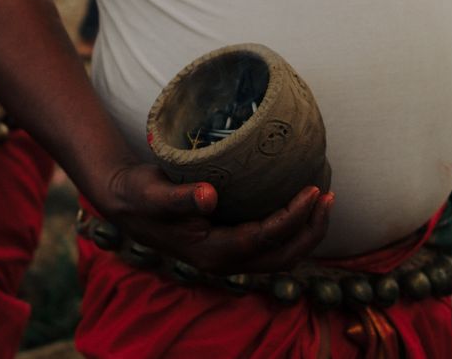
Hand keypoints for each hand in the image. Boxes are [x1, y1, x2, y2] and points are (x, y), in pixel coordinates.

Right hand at [103, 162, 332, 273]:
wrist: (124, 201)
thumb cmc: (138, 193)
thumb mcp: (153, 192)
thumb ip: (180, 197)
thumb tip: (210, 197)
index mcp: (211, 252)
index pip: (265, 237)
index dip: (293, 217)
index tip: (312, 190)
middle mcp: (224, 260)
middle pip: (282, 255)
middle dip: (310, 230)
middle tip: (327, 196)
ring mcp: (227, 254)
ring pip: (280, 254)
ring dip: (305, 232)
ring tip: (321, 201)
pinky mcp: (228, 242)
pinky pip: (269, 244)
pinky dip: (290, 228)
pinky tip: (296, 203)